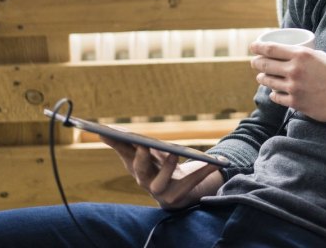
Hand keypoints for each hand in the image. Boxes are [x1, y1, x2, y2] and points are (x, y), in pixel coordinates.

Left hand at [100, 135, 222, 209]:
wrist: (173, 194)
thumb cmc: (189, 181)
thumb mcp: (199, 176)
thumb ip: (207, 168)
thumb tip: (221, 160)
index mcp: (166, 188)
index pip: (165, 178)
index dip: (168, 167)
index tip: (173, 153)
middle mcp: (148, 183)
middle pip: (142, 171)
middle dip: (142, 158)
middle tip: (143, 145)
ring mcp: (138, 173)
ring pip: (128, 160)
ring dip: (119, 147)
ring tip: (110, 133)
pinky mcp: (132, 163)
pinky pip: (122, 152)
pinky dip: (114, 141)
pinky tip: (103, 130)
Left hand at [250, 40, 325, 122]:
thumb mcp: (325, 57)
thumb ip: (309, 56)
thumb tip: (297, 55)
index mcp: (302, 55)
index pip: (271, 49)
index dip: (258, 47)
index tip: (252, 46)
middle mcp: (295, 70)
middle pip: (265, 65)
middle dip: (256, 62)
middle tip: (254, 62)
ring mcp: (294, 88)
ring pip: (268, 81)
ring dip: (262, 78)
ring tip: (261, 76)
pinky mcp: (296, 103)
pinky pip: (277, 97)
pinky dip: (273, 93)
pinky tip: (273, 91)